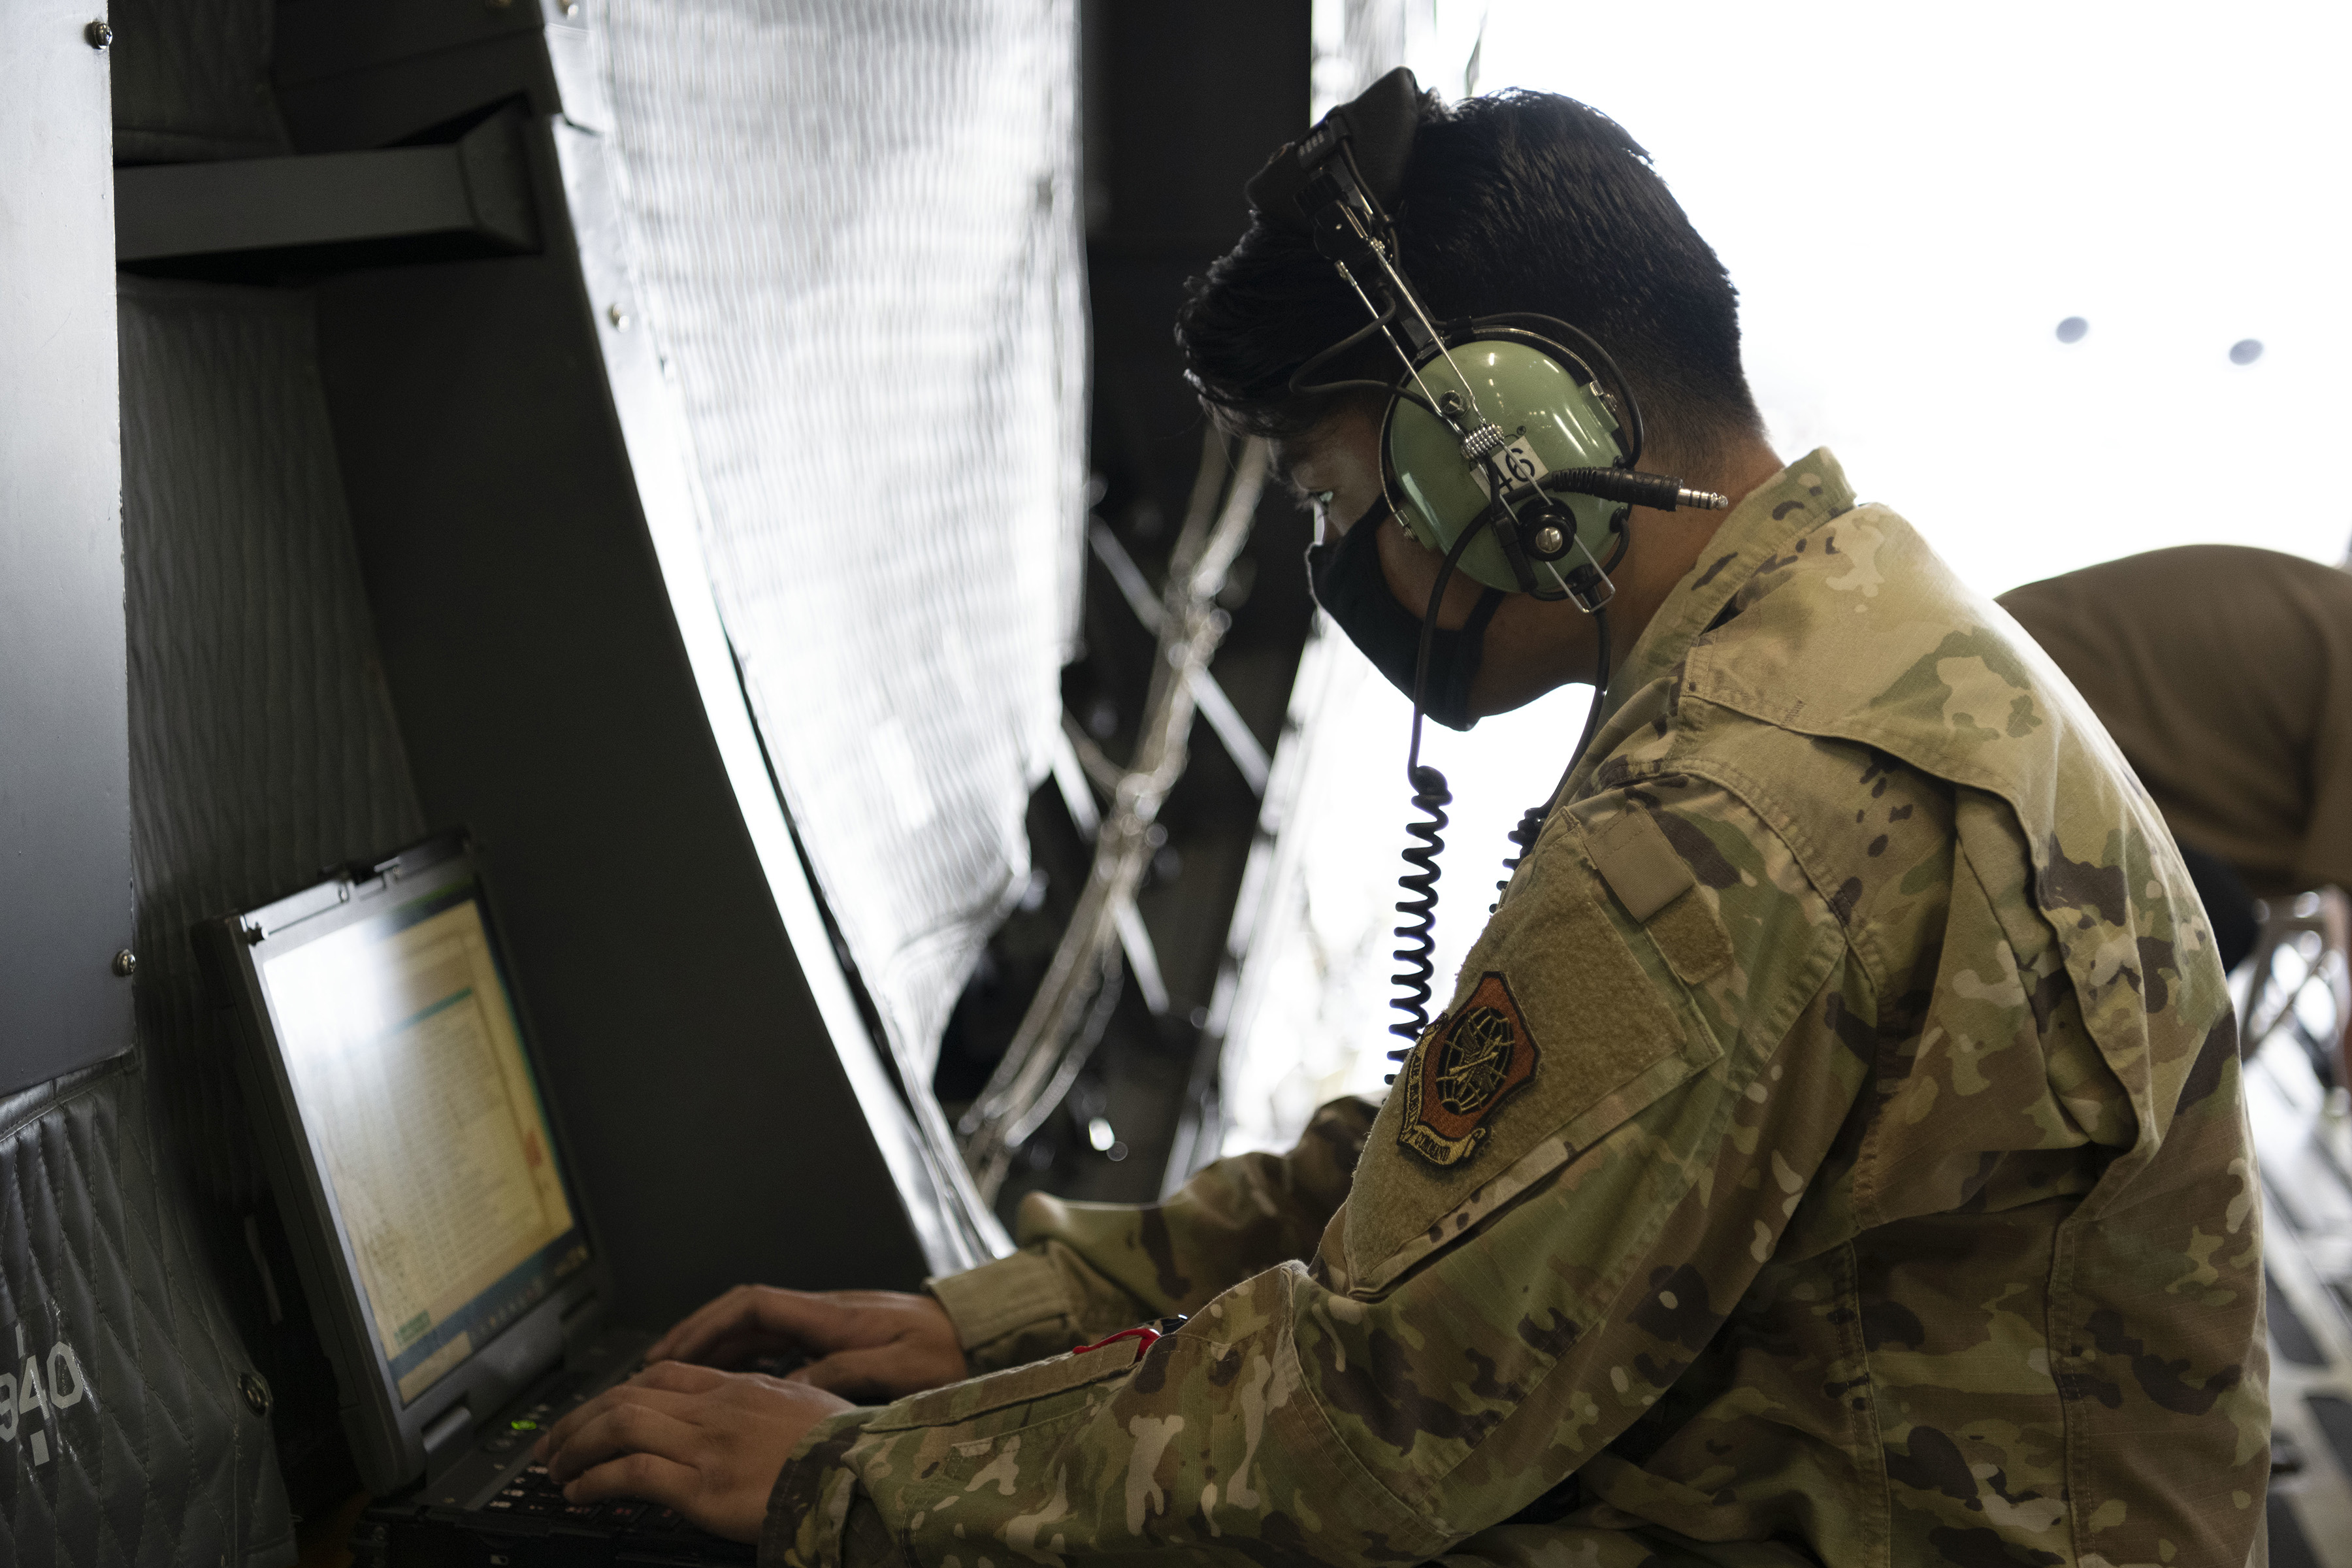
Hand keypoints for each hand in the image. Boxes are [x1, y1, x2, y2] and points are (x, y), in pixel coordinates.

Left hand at [534, 1361, 850, 1541]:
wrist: (863, 1474)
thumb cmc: (847, 1450)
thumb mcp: (806, 1409)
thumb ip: (769, 1406)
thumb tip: (753, 1416)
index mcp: (741, 1387)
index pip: (663, 1376)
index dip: (620, 1391)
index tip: (598, 1411)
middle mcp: (716, 1407)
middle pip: (629, 1394)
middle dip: (581, 1418)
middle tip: (554, 1443)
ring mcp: (706, 1444)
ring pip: (621, 1425)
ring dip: (577, 1446)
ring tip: (556, 1468)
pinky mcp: (702, 1485)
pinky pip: (632, 1473)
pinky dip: (596, 1480)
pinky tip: (580, 1493)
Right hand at [649, 1286, 967, 1401]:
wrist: (986, 1336)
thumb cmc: (952, 1352)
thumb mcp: (901, 1366)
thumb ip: (843, 1371)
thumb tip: (786, 1389)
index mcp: (833, 1315)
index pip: (753, 1305)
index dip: (706, 1325)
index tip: (672, 1351)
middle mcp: (825, 1313)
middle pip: (744, 1315)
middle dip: (695, 1336)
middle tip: (654, 1368)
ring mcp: (831, 1324)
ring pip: (757, 1329)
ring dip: (716, 1348)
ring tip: (679, 1379)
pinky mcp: (840, 1338)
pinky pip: (778, 1342)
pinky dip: (746, 1358)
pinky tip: (733, 1383)